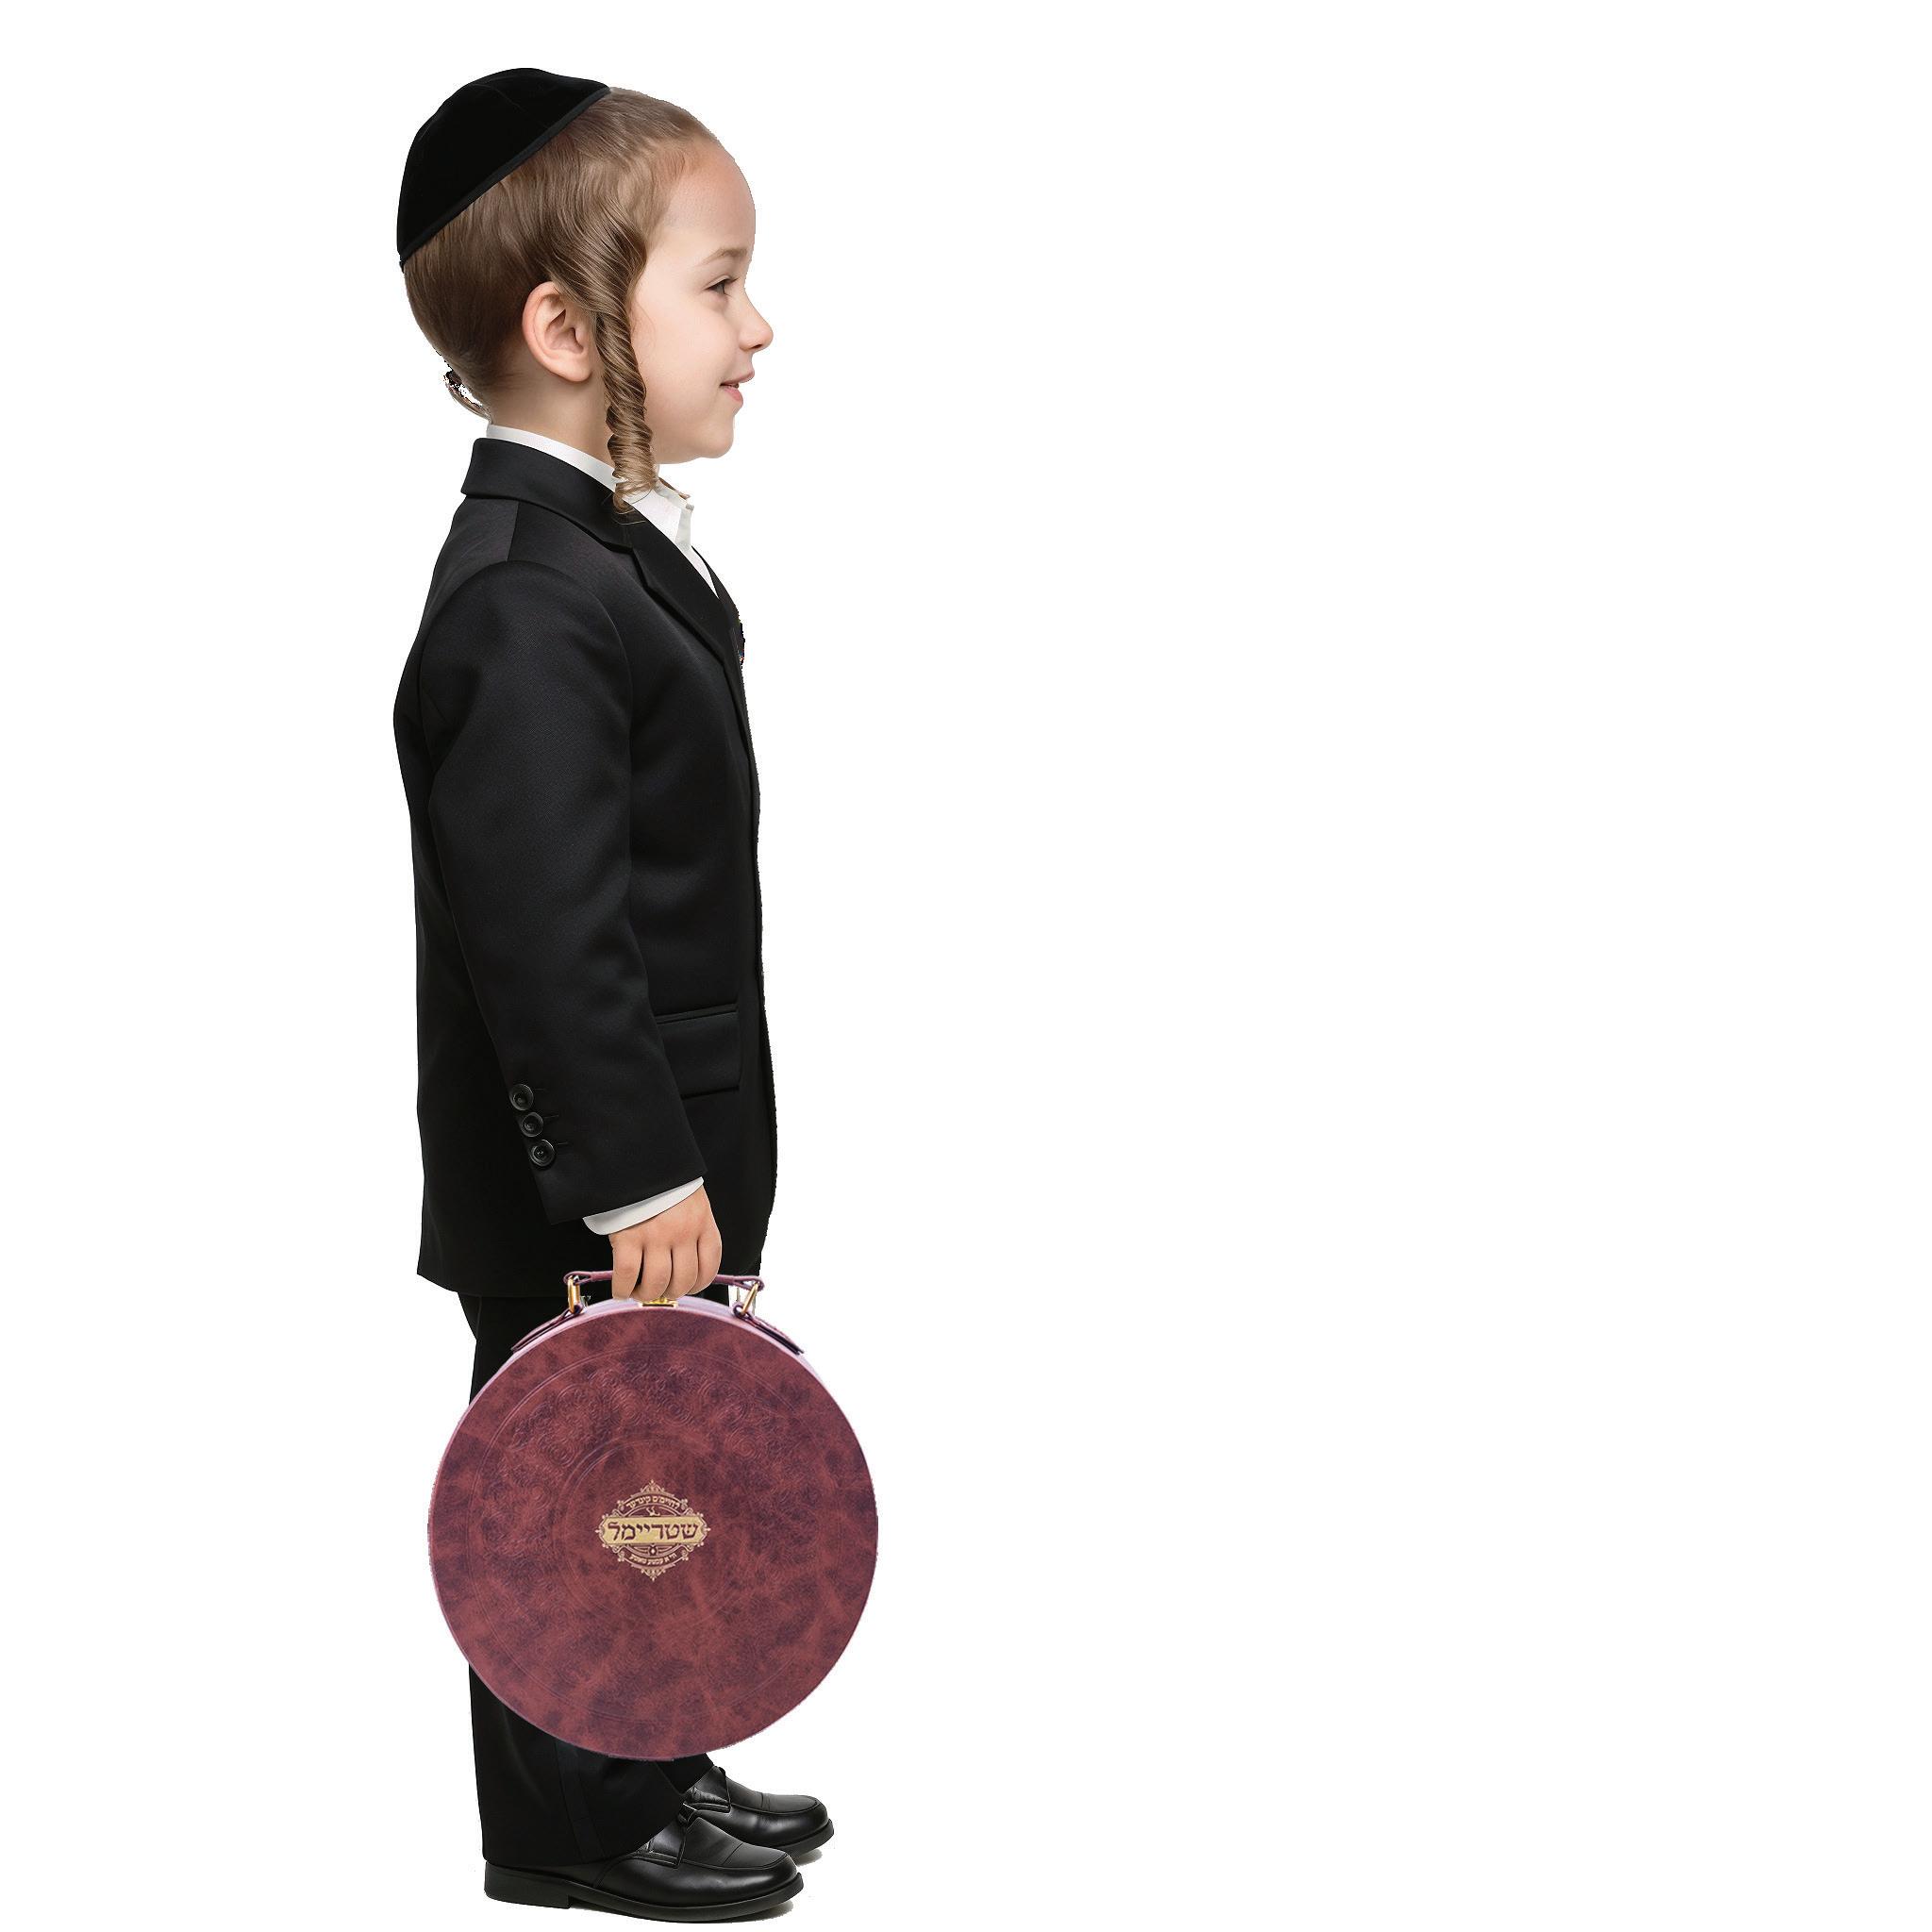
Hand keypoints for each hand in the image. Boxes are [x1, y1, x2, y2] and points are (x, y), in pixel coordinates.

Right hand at [609, 1184, 722, 1302]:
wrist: (638, 1159)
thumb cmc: (663, 1186)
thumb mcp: (690, 1204)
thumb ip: (692, 1232)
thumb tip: (682, 1271)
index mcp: (702, 1223)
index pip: (709, 1267)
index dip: (697, 1285)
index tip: (685, 1288)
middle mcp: (683, 1232)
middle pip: (683, 1280)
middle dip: (670, 1293)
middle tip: (658, 1291)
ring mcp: (656, 1235)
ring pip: (657, 1282)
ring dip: (647, 1295)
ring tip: (639, 1292)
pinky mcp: (628, 1236)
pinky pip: (628, 1275)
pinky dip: (623, 1289)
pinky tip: (621, 1290)